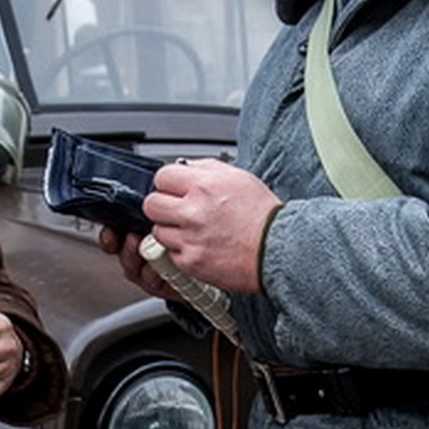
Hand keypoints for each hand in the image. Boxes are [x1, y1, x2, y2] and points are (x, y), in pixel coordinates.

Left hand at [141, 160, 279, 296]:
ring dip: (171, 230)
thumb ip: (206, 169)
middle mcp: (193, 211)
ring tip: (192, 231)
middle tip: (178, 211)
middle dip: (163, 206)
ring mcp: (190, 238)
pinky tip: (200, 246)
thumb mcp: (238, 177)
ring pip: (157, 231)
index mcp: (204, 185)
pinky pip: (170, 254)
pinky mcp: (191, 262)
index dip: (168, 183)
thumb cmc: (263, 215)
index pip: (161, 177)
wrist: (277, 250)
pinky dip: (182, 251)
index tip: (175, 190)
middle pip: (151, 204)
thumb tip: (184, 167)